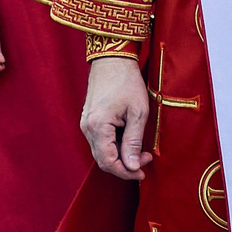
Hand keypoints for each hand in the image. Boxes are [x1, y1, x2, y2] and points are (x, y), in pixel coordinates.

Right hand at [82, 56, 152, 179]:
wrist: (112, 59)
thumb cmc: (127, 82)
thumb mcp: (138, 112)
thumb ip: (134, 141)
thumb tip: (133, 166)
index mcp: (98, 127)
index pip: (109, 163)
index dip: (126, 172)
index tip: (143, 171)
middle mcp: (87, 128)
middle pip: (103, 160)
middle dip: (125, 165)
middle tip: (145, 159)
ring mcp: (85, 123)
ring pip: (101, 152)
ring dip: (120, 156)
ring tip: (141, 149)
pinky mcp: (88, 119)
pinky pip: (99, 141)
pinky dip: (114, 146)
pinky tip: (129, 139)